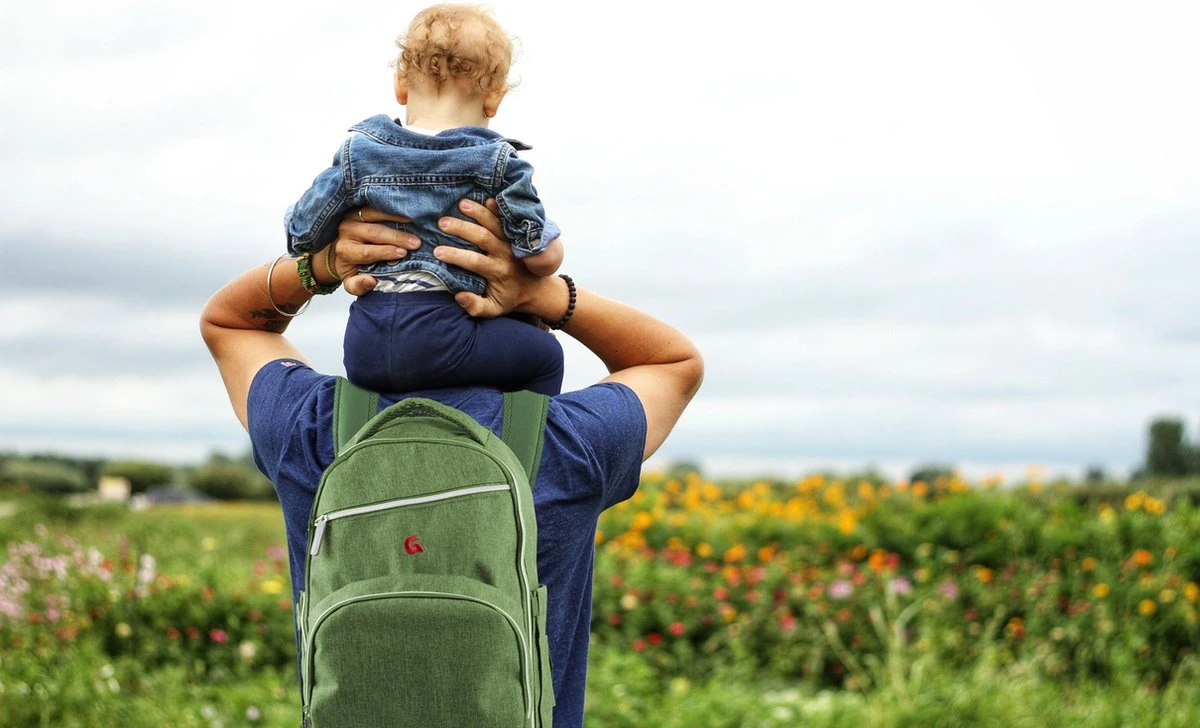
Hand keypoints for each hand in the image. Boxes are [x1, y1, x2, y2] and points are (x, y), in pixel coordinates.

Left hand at [324, 207, 420, 294]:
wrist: (339, 247)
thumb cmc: (351, 266)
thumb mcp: (351, 281)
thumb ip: (358, 286)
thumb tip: (371, 281)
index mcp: (345, 251)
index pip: (366, 252)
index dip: (385, 252)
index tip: (403, 254)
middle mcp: (346, 231)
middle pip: (374, 233)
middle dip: (397, 237)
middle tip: (415, 242)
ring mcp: (352, 216)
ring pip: (375, 214)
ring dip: (396, 218)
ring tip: (414, 222)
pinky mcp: (359, 206)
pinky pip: (376, 204)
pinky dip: (392, 207)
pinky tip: (407, 210)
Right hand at [433, 199, 545, 317]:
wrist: (535, 289)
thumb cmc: (508, 298)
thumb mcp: (493, 309)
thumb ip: (476, 306)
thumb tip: (458, 296)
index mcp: (498, 272)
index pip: (474, 261)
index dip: (455, 256)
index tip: (437, 251)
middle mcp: (505, 254)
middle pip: (483, 237)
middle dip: (462, 229)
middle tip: (442, 222)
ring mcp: (511, 242)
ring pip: (495, 224)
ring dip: (478, 212)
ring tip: (461, 203)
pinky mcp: (515, 234)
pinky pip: (507, 220)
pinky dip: (498, 209)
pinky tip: (487, 198)